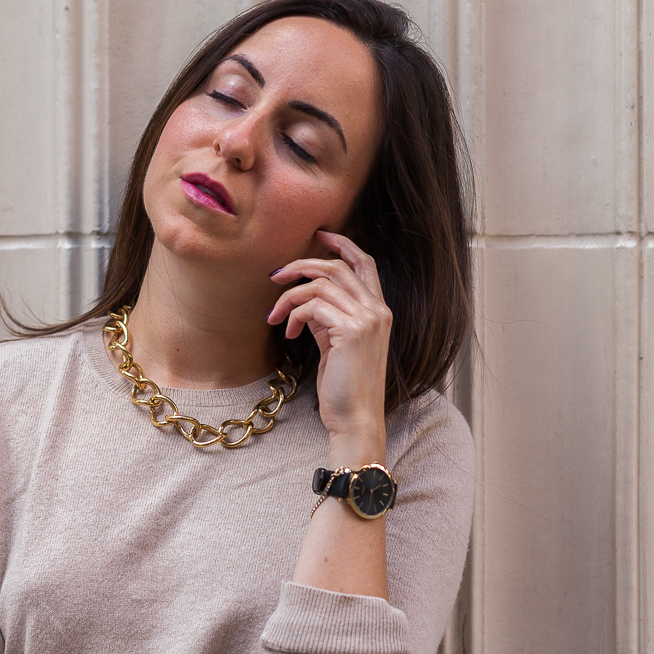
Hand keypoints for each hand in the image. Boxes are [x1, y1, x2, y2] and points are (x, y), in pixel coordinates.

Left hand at [267, 230, 391, 447]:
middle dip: (301, 264)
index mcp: (379, 310)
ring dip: (288, 297)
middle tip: (275, 276)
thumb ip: (327, 318)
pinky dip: (293, 316)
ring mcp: (367, 319)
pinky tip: (288, 335)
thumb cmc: (344, 387)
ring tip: (275, 317)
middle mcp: (378, 310)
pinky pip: (312, 306)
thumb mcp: (336, 344)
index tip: (319, 235)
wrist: (356, 418)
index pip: (364, 263)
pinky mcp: (350, 331)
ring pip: (320, 284)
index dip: (342, 244)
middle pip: (337, 266)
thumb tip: (304, 301)